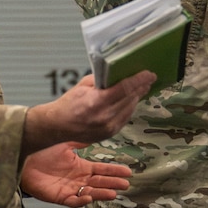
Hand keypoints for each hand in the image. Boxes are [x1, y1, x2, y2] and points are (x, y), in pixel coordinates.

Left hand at [20, 143, 132, 206]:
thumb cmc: (40, 149)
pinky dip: (81, 201)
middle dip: (112, 184)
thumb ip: (80, 139)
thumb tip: (95, 131)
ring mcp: (68, 188)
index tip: (128, 172)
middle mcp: (77, 179)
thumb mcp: (65, 141)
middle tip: (125, 184)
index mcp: (80, 166)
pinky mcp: (58, 196)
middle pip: (99, 183)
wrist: (21, 156)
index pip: (101, 170)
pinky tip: (89, 198)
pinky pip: (72, 201)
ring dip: (101, 194)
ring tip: (113, 193)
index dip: (114, 171)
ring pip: (89, 193)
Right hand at [23, 71, 155, 153]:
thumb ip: (102, 80)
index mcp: (96, 102)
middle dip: (141, 87)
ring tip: (141, 87)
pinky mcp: (110, 133)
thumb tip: (119, 73)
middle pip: (131, 98)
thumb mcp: (83, 86)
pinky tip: (130, 100)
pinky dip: (129, 108)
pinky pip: (125, 118)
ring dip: (136, 97)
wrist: (57, 126)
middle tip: (149, 78)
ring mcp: (108, 127)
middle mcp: (105, 117)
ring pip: (130, 108)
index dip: (139, 80)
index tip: (149, 74)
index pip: (124, 88)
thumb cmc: (68, 104)